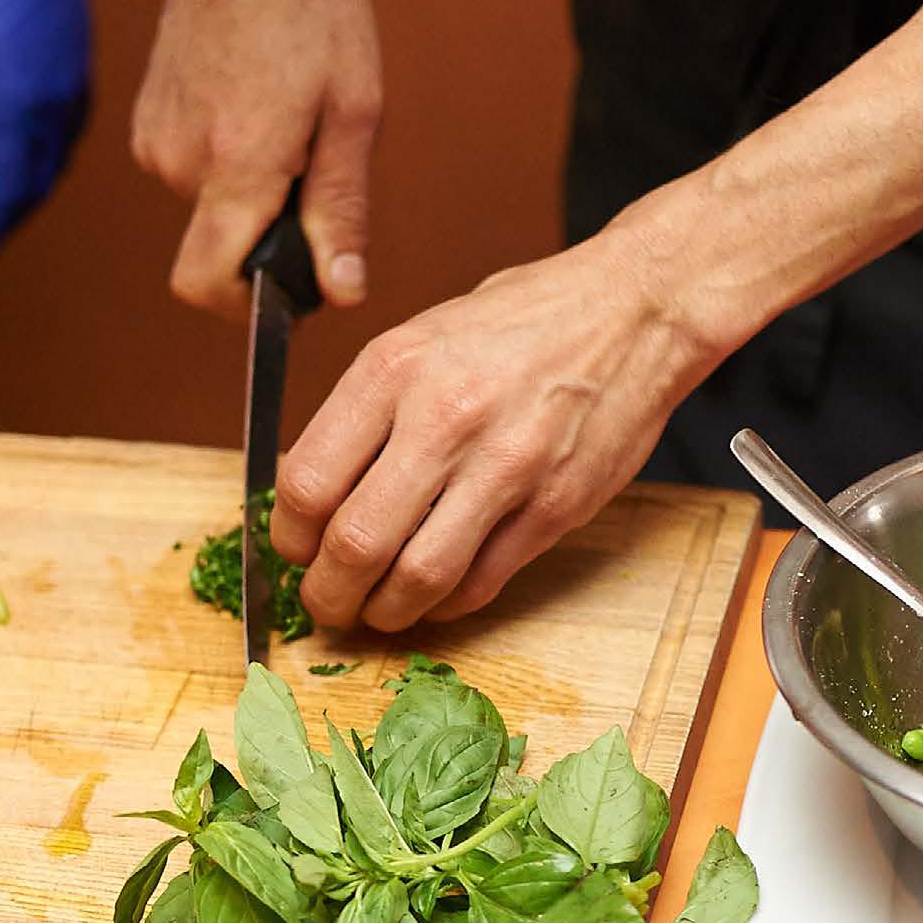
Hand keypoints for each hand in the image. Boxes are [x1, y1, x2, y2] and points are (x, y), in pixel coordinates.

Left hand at [0, 0, 91, 271]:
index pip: (8, 193)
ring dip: (28, 193)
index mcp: (21, 108)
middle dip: (3, 222)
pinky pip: (70, 131)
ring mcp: (74, 83)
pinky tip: (30, 157)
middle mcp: (57, 105)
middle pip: (36, 186)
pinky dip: (47, 159)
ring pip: (57, 161)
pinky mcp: (78, 63)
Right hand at [132, 0, 379, 316]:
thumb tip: (340, 292)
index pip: (205, 284)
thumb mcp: (354, 112)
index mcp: (236, 163)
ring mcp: (154, 138)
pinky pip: (191, 171)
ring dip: (249, 187)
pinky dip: (226, 158)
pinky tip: (254, 98)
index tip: (288, 291)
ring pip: (207, 208)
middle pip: (220, 247)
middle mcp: (180, 161)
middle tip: (312, 159)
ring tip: (286, 113)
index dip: (247, 309)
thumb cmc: (313, 8)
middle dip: (266, 231)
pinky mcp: (146, 120)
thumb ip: (341, 211)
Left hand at [274, 222, 711, 631]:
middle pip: (354, 545)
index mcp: (394, 370)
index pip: (307, 484)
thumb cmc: (525, 321)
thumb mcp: (423, 337)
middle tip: (326, 603)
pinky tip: (436, 593)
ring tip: (377, 611)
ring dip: (385, 613)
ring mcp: (504, 468)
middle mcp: (443, 419)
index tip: (296, 550)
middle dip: (327, 595)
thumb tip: (318, 492)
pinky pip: (480, 582)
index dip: (289, 538)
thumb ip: (368, 411)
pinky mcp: (553, 507)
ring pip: (417, 578)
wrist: (633, 309)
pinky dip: (446, 604)